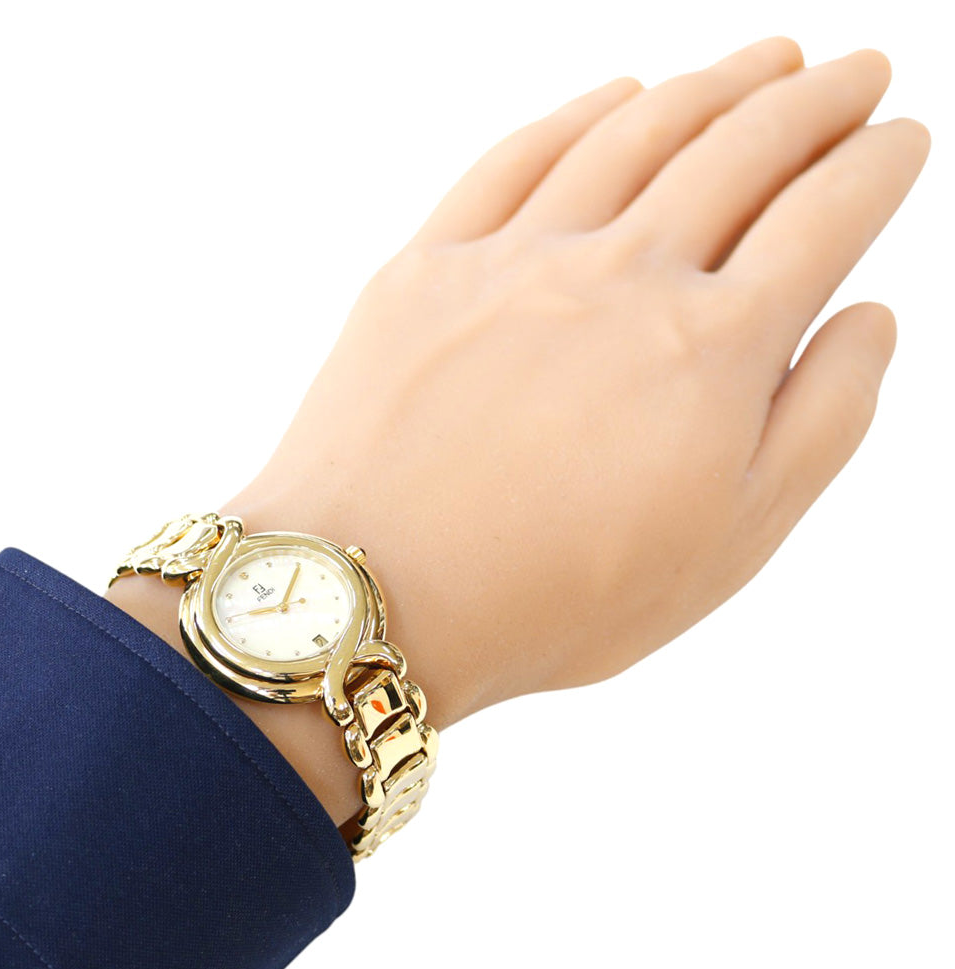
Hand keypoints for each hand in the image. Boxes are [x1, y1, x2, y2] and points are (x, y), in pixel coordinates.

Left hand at [225, 37, 927, 735]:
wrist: (380, 591)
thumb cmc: (558, 593)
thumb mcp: (731, 542)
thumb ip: (820, 422)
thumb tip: (868, 317)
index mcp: (711, 348)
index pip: (822, 220)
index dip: (876, 168)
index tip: (901, 138)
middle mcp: (622, 277)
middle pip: (741, 152)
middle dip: (814, 103)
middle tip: (855, 74)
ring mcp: (519, 260)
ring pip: (638, 135)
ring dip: (713, 87)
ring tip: (766, 61)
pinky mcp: (432, 265)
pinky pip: (517, 159)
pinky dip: (580, 116)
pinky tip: (618, 95)